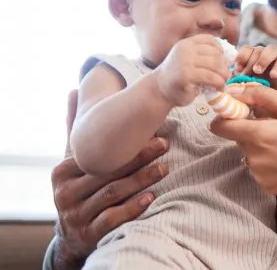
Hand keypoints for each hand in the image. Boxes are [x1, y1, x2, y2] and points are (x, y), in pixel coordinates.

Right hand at [51, 91, 168, 268]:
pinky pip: (112, 219)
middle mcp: (65, 194)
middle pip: (107, 172)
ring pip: (112, 194)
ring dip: (141, 179)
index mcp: (62, 172)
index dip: (124, 143)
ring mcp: (76, 215)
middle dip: (138, 157)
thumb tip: (73, 90)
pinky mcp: (89, 234)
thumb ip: (75, 130)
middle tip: (165, 143)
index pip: (97, 155)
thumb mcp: (73, 162)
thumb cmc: (79, 189)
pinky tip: (151, 197)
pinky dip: (133, 208)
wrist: (72, 236)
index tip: (151, 131)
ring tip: (164, 168)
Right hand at [154, 34, 229, 105]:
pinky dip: (219, 83)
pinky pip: (211, 77)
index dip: (221, 52)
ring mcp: (185, 61)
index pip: (211, 40)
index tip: (222, 64)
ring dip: (224, 76)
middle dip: (225, 66)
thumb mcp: (189, 60)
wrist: (159, 90)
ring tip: (222, 83)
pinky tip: (218, 88)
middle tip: (225, 77)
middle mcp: (185, 49)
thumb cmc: (178, 77)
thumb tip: (229, 58)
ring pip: (216, 65)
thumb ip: (204, 55)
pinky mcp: (186, 75)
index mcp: (187, 43)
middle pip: (216, 54)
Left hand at [209, 84, 276, 195]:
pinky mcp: (270, 188)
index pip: (220, 126)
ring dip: (262, 146)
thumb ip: (262, 97)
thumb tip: (236, 90)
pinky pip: (260, 169)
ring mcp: (262, 176)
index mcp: (260, 135)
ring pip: (250, 153)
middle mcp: (255, 159)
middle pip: (238, 138)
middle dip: (252, 128)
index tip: (240, 110)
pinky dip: (271, 162)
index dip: (227, 115)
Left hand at [233, 45, 276, 98]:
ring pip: (270, 50)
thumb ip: (237, 81)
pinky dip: (276, 68)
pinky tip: (272, 76)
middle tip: (247, 75)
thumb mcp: (245, 84)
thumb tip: (228, 85)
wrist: (274, 93)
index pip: (246, 49)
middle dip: (250, 62)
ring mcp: (274, 57)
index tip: (238, 69)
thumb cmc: (256, 87)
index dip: (241, 57)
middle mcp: (262, 53)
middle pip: (256, 50)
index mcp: (251, 55)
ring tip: (258, 71)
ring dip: (263, 60)